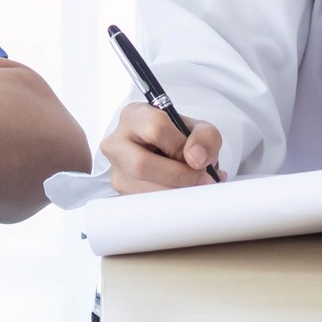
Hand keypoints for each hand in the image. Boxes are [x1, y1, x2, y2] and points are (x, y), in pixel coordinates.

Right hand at [99, 103, 222, 193]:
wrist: (169, 154)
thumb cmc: (179, 139)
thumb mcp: (200, 129)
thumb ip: (205, 137)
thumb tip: (196, 159)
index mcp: (135, 116)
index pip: (155, 128)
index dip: (180, 147)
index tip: (197, 160)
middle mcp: (117, 142)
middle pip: (141, 164)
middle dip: (177, 177)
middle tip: (201, 181)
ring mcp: (116, 170)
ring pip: (142, 190)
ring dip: (176, 194)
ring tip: (194, 187)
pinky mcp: (121, 193)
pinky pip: (144, 205)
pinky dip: (169, 204)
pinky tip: (181, 194)